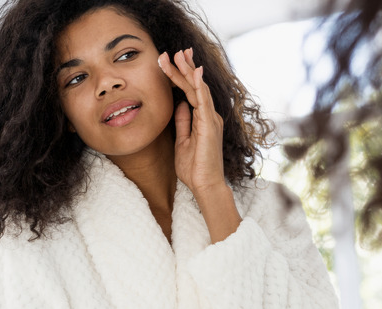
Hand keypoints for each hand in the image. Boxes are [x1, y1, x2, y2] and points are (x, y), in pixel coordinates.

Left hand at [158, 49, 225, 197]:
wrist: (204, 185)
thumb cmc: (194, 168)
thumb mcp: (183, 141)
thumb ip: (182, 122)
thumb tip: (179, 104)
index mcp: (203, 119)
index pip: (190, 92)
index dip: (181, 76)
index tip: (170, 61)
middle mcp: (209, 116)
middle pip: (195, 86)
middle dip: (184, 67)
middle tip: (173, 51)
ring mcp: (211, 119)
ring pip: (198, 89)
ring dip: (188, 71)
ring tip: (178, 54)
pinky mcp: (210, 125)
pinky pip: (204, 101)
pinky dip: (199, 86)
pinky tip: (194, 72)